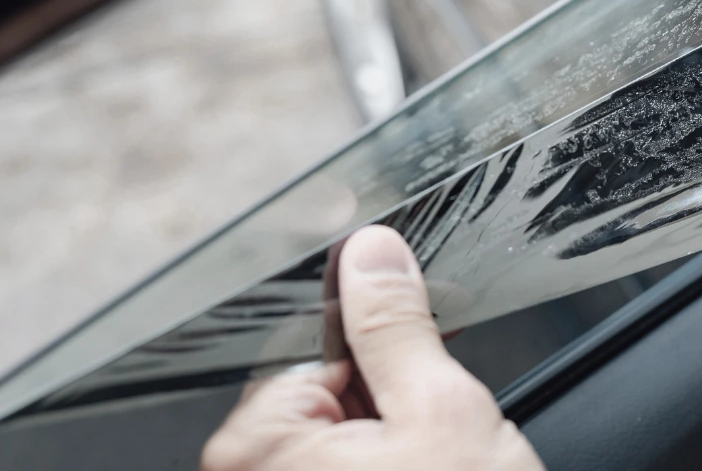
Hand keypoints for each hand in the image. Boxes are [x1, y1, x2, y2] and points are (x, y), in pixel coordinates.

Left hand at [202, 226, 543, 470]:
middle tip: (439, 449)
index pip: (316, 350)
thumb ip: (397, 325)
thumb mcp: (442, 409)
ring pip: (342, 450)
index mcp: (256, 446)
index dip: (386, 357)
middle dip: (389, 413)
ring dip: (395, 455)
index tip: (427, 375)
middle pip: (325, 402)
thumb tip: (371, 254)